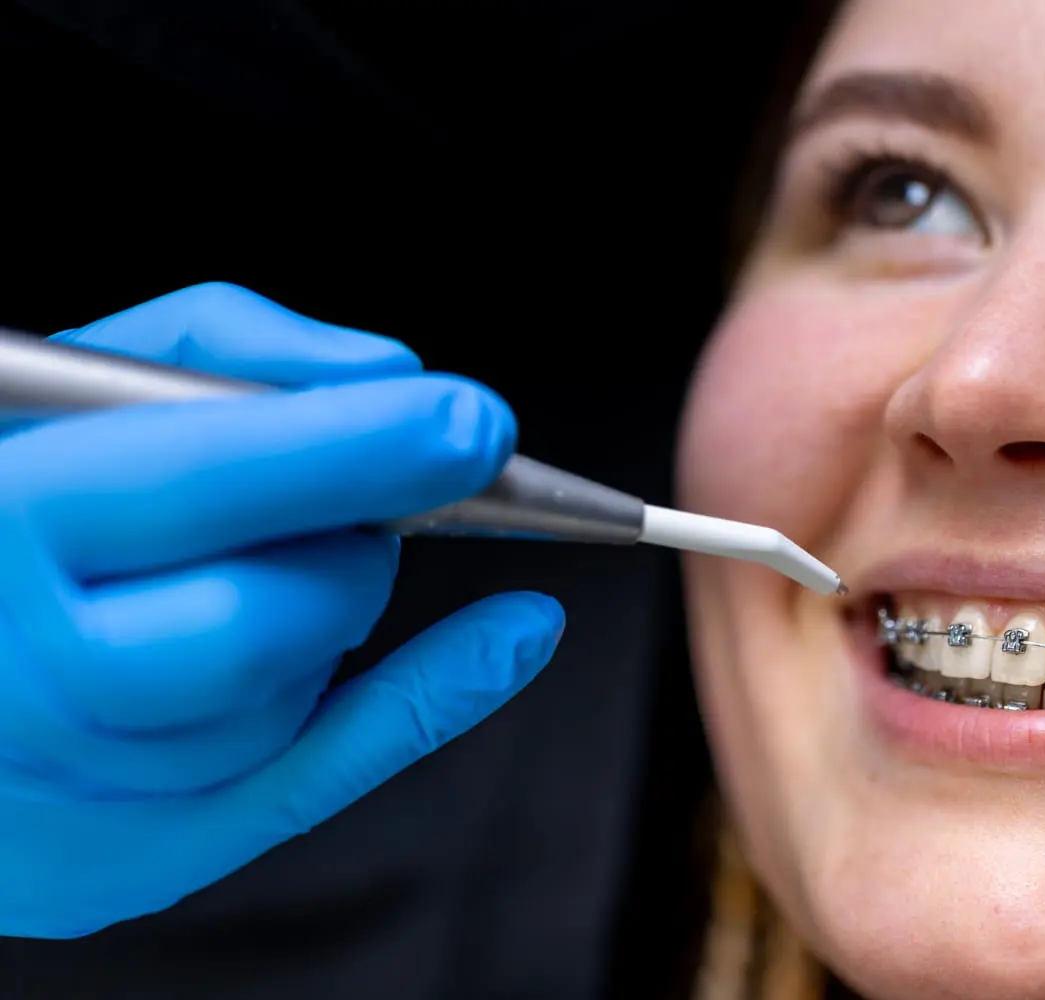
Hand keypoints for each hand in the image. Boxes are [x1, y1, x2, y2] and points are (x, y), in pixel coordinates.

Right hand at [0, 283, 563, 936]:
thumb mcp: (68, 384)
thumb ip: (221, 348)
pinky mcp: (129, 857)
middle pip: (266, 620)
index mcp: (1, 519)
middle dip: (353, 548)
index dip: (360, 450)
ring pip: (286, 703)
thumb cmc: (7, 497)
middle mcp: (26, 672)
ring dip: (335, 615)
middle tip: (370, 497)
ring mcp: (74, 785)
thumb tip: (391, 372)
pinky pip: (320, 781)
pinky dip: (433, 699)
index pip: (205, 485)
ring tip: (288, 562)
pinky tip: (513, 637)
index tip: (477, 422)